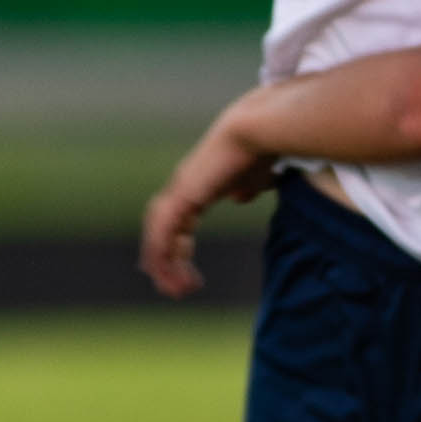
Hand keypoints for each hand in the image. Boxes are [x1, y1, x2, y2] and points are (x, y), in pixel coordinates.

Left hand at [140, 118, 275, 297]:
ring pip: (158, 234)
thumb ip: (245, 187)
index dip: (178, 248)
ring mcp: (180, 189)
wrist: (258, 130)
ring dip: (163, 265)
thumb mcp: (255, 175)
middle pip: (161, 229)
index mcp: (197, 184)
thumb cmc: (262, 147)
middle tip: (173, 289)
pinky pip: (165, 232)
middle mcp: (183, 186)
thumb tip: (238, 198)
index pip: (177, 221)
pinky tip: (173, 275)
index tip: (188, 274)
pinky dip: (165, 256)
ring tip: (176, 291)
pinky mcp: (184, 195)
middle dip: (165, 261)